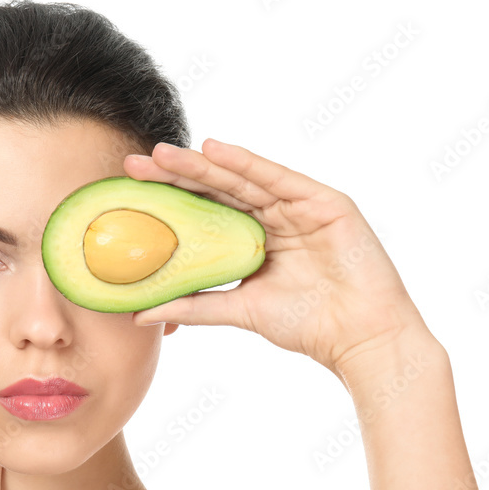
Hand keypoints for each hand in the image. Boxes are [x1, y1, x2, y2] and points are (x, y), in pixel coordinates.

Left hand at [124, 138, 430, 373]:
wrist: (359, 339)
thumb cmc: (308, 325)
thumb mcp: (240, 310)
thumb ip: (194, 306)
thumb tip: (141, 314)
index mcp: (254, 238)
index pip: (205, 210)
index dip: (169, 198)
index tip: (129, 190)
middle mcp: (274, 216)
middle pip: (217, 189)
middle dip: (175, 175)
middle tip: (133, 164)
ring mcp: (299, 206)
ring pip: (242, 179)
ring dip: (201, 164)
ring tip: (162, 153)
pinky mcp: (324, 202)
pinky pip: (278, 178)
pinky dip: (247, 163)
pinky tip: (215, 150)